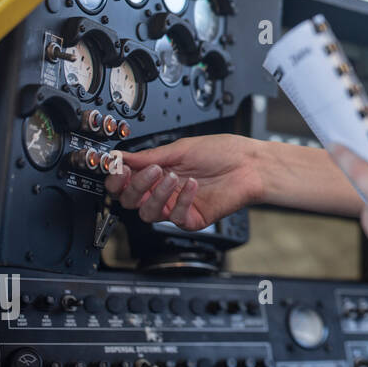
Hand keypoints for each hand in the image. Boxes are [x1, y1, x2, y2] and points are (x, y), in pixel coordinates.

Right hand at [105, 134, 263, 230]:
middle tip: (152, 170)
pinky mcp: (192, 218)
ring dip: (156, 194)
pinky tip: (192, 185)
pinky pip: (175, 217)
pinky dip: (181, 200)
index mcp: (157, 173)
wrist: (250, 164)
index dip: (117, 179)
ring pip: (148, 213)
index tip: (118, 168)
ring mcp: (176, 206)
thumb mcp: (180, 148)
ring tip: (173, 176)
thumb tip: (119, 156)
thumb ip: (148, 156)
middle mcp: (163, 191)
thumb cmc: (222, 152)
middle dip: (136, 185)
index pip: (125, 184)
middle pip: (130, 201)